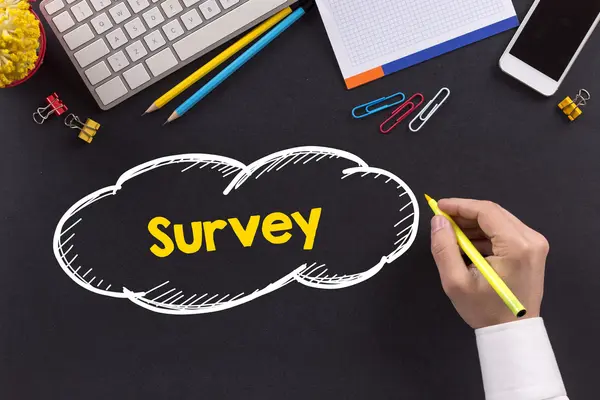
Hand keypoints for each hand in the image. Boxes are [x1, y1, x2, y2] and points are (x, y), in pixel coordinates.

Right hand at [429, 198, 548, 328]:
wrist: (512, 332)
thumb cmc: (485, 310)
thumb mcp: (456, 281)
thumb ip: (444, 247)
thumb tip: (438, 221)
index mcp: (516, 246)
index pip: (486, 211)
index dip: (459, 205)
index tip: (438, 206)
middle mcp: (531, 240)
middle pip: (493, 213)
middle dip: (465, 214)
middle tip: (442, 221)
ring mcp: (535, 244)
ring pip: (499, 220)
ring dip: (474, 224)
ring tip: (452, 235)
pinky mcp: (532, 250)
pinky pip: (505, 231)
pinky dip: (485, 234)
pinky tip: (468, 245)